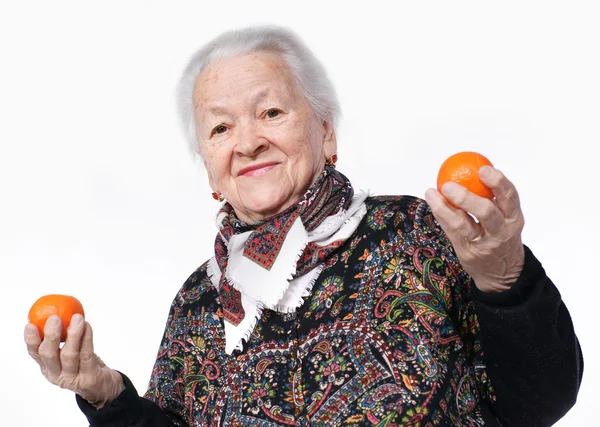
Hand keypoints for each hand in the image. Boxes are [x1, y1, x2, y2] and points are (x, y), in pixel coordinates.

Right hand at [24, 314, 123, 407]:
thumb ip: (62, 337)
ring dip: (73, 335)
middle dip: (50, 336)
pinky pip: (87, 355)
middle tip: (54, 318)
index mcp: (48, 366)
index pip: (35, 353)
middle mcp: (56, 374)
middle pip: (49, 355)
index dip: (31, 340)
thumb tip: (59, 309)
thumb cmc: (84, 364)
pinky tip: (87, 327)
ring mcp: (72, 378)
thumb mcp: (69, 352)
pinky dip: (87, 339)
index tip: (30, 325)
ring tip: (77, 318)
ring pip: (69, 355)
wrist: (103, 386)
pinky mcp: (88, 378)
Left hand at [425, 165, 524, 292]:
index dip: (497, 182)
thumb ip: (493, 199)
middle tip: (449, 184)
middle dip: (467, 197)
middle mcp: (501, 231)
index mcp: (513, 218)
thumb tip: (471, 170)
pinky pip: (452, 231)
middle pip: (486, 212)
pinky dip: (441, 215)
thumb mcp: (505, 219)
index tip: (483, 169)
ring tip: (433, 193)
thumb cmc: (500, 237)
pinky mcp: (467, 252)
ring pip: (464, 225)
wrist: (502, 274)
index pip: (510, 197)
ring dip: (445, 207)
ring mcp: (484, 244)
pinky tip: (433, 202)